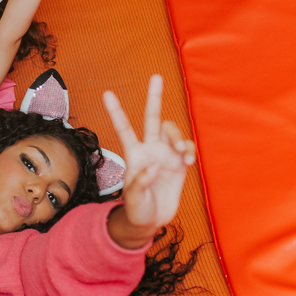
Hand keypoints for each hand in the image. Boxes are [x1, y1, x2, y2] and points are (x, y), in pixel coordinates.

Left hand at [103, 75, 194, 244]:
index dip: (116, 111)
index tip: (107, 93)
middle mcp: (150, 149)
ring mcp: (166, 154)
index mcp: (134, 154)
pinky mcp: (180, 163)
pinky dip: (189, 150)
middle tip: (156, 75)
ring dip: (178, 136)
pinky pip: (187, 147)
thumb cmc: (136, 209)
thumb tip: (155, 166)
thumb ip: (140, 183)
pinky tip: (188, 161)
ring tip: (181, 151)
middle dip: (154, 96)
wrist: (152, 220)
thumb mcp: (133, 199)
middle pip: (152, 117)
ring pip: (172, 130)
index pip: (124, 128)